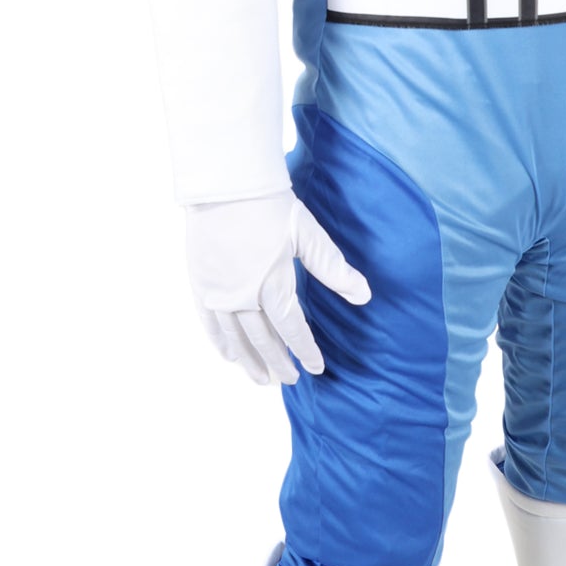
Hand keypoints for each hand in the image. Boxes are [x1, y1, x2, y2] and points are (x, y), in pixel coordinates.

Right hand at [184, 188, 370, 384]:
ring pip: (235, 338)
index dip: (305, 351)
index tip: (316, 369)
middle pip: (263, 340)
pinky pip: (209, 322)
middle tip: (289, 380)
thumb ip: (333, 268)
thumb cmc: (270, 205)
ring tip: (260, 379)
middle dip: (278, 362)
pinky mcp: (200, 284)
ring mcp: (218, 293)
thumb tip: (364, 294)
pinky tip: (228, 356)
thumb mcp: (307, 235)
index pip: (293, 330)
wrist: (224, 185)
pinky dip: (220, 342)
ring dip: (249, 361)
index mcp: (272, 286)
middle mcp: (243, 297)